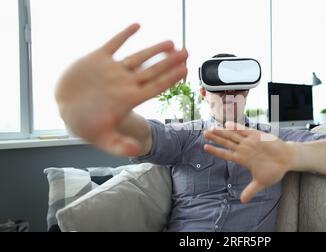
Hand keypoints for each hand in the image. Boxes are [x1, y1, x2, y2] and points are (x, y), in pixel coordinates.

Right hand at [55, 24, 187, 156]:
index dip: (170, 79)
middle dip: (170, 62)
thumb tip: (136, 150)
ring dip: (154, 49)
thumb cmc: (86, 125)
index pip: (155, 87)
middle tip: (187, 52)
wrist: (67, 110)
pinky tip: (137, 26)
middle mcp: (124, 83)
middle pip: (152, 71)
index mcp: (128, 99)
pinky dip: (124, 35)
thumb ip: (119, 145)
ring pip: (137, 57)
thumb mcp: (103, 139)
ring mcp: (112, 71)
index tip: (185, 70)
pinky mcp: (97, 60)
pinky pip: (113, 44)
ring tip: (171, 43)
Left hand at [204, 122, 295, 202]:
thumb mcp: (261, 183)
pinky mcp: (258, 136)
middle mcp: (245, 149)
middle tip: (204, 134)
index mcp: (243, 159)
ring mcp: (250, 142)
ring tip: (212, 128)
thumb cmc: (274, 170)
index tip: (205, 147)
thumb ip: (251, 190)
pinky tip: (227, 124)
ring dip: (223, 132)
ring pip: (233, 135)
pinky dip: (237, 127)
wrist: (287, 160)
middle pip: (227, 142)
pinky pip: (245, 131)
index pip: (226, 154)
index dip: (216, 151)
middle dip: (216, 138)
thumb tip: (242, 201)